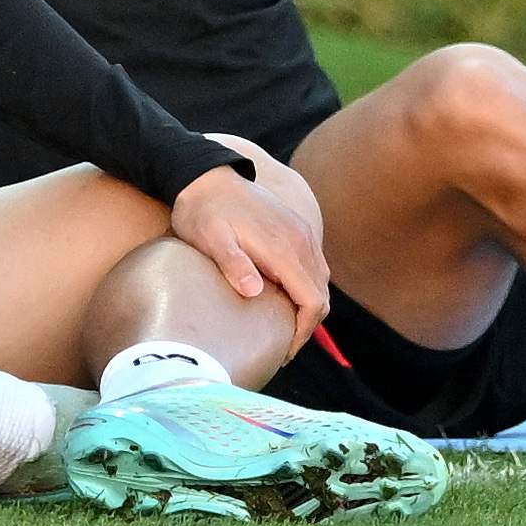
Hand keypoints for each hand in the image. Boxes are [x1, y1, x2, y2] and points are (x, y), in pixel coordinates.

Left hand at [172, 156, 329, 332]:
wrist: (205, 174)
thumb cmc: (203, 211)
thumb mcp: (210, 239)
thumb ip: (233, 263)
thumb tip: (255, 291)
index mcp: (284, 248)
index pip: (313, 301)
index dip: (303, 332)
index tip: (284, 351)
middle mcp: (301, 240)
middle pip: (322, 295)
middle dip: (307, 324)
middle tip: (281, 346)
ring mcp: (301, 231)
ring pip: (320, 280)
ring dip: (308, 305)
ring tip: (282, 327)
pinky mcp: (295, 227)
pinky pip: (313, 264)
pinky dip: (306, 286)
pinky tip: (283, 296)